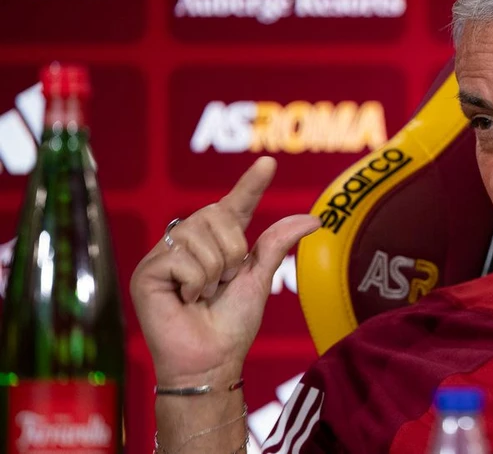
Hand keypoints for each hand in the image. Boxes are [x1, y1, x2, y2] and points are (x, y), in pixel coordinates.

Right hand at [130, 157, 319, 386]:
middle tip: (221, 284)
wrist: (211, 360)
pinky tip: (184, 301)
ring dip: (212, 273)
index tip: (268, 163)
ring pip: (200, 238)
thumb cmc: (232, 325)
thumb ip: (278, 244)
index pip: (235, 205)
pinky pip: (182, 259)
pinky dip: (193, 284)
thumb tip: (314, 218)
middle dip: (232, 254)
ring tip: (202, 295)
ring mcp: (164, 255)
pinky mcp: (147, 272)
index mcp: (217, 242)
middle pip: (216, 216)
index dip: (251, 184)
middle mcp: (188, 241)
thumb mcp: (259, 279)